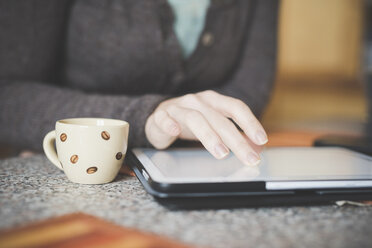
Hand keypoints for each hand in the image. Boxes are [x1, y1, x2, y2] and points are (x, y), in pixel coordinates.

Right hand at [145, 90, 267, 165]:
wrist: (159, 118)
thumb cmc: (190, 123)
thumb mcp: (214, 126)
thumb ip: (234, 135)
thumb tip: (257, 150)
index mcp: (213, 101)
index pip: (235, 107)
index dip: (250, 123)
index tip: (261, 140)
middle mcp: (197, 101)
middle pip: (219, 119)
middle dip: (237, 140)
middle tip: (249, 158)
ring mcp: (178, 107)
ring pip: (195, 118)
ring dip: (210, 136)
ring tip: (222, 154)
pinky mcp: (161, 116)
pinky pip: (164, 119)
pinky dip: (169, 124)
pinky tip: (175, 132)